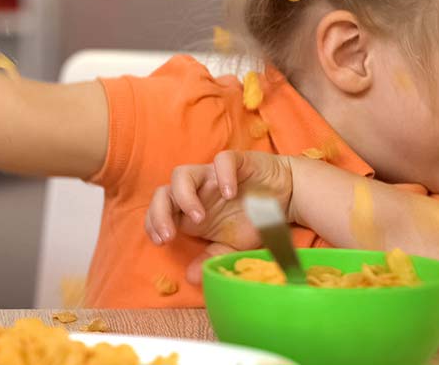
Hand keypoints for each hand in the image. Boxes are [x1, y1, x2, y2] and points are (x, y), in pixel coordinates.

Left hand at [144, 150, 293, 283]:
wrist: (285, 198)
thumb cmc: (253, 220)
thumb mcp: (232, 247)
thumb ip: (210, 258)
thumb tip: (191, 277)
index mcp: (190, 211)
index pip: (159, 211)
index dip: (153, 223)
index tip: (161, 242)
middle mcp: (196, 191)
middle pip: (163, 192)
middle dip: (159, 213)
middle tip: (169, 236)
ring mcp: (212, 175)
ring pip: (182, 173)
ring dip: (184, 196)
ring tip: (198, 218)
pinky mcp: (235, 162)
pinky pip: (221, 160)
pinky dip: (222, 174)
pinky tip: (229, 193)